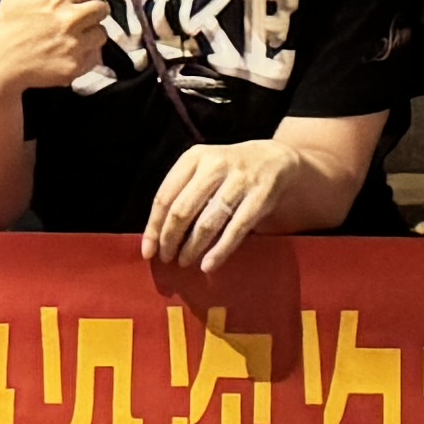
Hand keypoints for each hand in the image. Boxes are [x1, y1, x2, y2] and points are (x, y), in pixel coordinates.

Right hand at [0, 0, 109, 100]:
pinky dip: (85, 56)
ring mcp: (72, 44)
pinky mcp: (74, 67)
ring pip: (102, 33)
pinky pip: (95, 57)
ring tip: (69, 36)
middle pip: (102, 8)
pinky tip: (66, 53)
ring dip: (90, 35)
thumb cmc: (8, 22)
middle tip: (72, 18)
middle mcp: (68, 19)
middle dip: (90, 12)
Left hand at [140, 138, 299, 274]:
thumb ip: (182, 194)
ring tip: (184, 262)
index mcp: (194, 157)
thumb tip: (156, 237)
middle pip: (182, 210)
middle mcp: (215, 165)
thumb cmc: (229, 171)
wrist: (276, 159)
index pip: (165, 196)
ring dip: (192, 247)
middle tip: (166, 258)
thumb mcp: (203, 169)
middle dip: (170, 239)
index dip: (154, 227)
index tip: (147, 251)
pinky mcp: (260, 196)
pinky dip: (219, 251)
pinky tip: (208, 265)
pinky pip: (235, 229)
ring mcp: (239, 180)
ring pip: (207, 222)